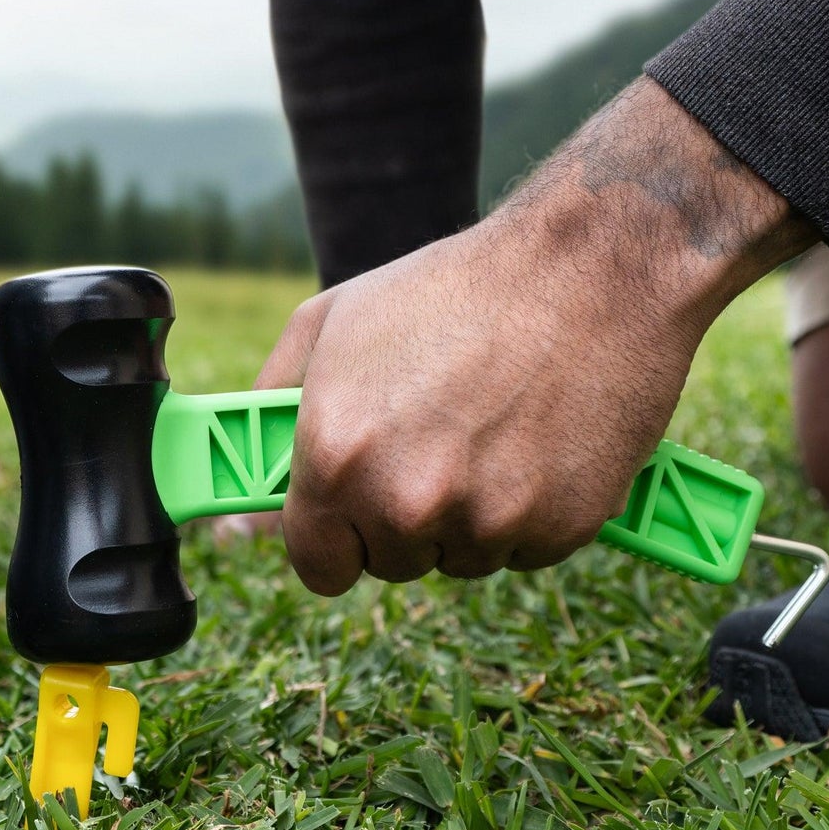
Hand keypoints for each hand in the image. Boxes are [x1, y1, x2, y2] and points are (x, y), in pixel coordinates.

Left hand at [258, 79, 814, 595]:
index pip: (316, 564)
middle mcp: (404, 498)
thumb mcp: (330, 322)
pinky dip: (531, 510)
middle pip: (391, 562)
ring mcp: (486, 519)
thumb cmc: (452, 287)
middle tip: (437, 438)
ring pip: (461, 557)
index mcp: (336, 453)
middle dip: (404, 516)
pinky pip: (526, 549)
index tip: (352, 516)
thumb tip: (239, 503)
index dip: (335, 536)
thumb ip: (272, 409)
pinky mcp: (560, 527)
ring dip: (469, 513)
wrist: (589, 265)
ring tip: (492, 424)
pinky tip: (538, 437)